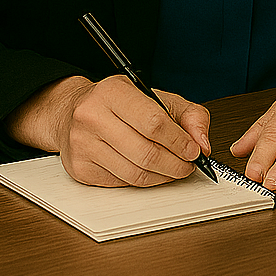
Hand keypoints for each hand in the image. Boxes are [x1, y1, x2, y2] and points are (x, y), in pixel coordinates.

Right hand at [5, 74, 211, 186]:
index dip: (179, 141)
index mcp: (113, 92)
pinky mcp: (80, 168)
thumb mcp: (157, 97)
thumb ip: (189, 115)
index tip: (194, 151)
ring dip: (162, 177)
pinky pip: (121, 183)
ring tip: (174, 170)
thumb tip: (203, 144)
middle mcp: (92, 117)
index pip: (154, 122)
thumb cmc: (118, 104)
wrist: (72, 112)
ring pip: (134, 173)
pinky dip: (143, 181)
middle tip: (188, 166)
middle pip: (145, 152)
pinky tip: (151, 172)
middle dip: (175, 164)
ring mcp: (82, 145)